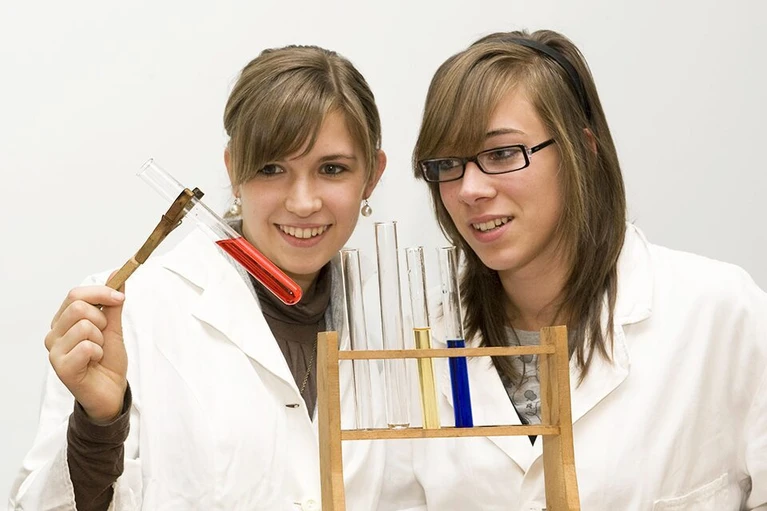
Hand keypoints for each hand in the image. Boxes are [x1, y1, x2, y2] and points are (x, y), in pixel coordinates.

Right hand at [45, 284, 127, 423]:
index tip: (120, 297)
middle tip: (104, 337)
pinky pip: (86, 347)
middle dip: (102, 320)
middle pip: (78, 307)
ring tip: (98, 352)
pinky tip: (94, 363)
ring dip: (101, 339)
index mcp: (64, 321)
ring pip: (84, 326)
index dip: (101, 292)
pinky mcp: (60, 367)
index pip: (75, 294)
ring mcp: (54, 351)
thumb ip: (113, 303)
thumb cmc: (108, 360)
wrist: (111, 390)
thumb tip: (118, 274)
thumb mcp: (114, 327)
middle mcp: (54, 334)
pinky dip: (99, 353)